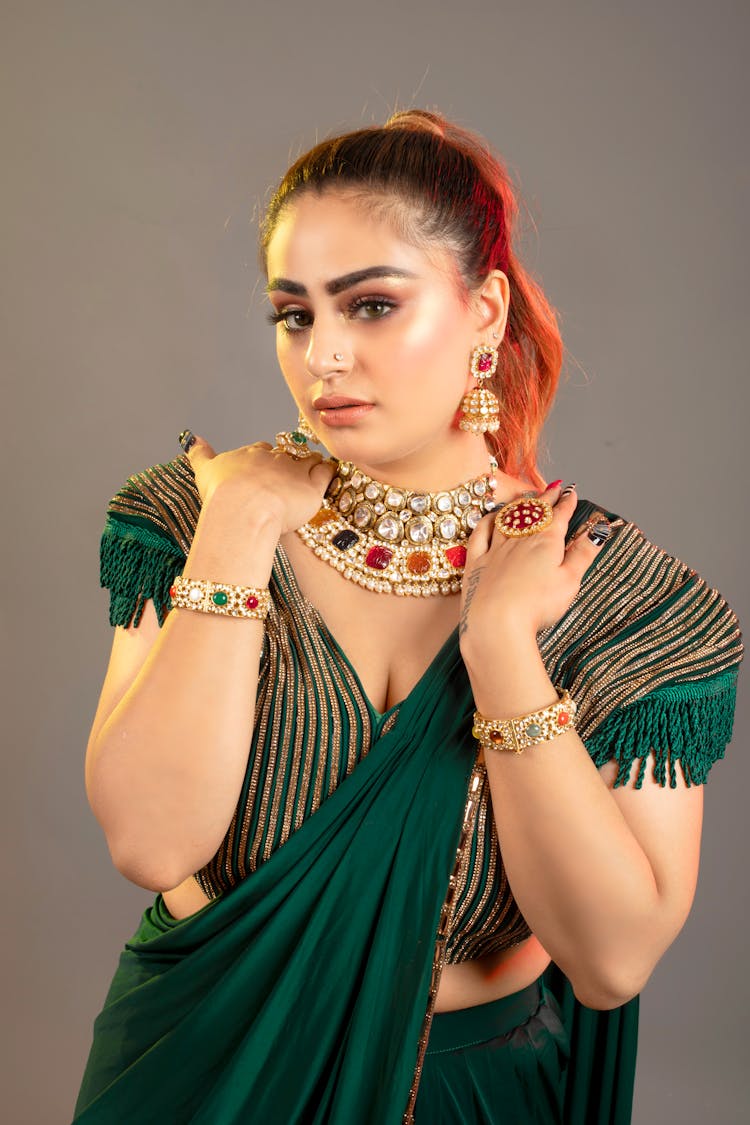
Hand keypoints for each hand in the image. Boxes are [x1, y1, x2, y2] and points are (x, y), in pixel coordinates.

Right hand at [184, 434, 335, 534]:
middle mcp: (275, 458)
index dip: (266, 460)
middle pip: (287, 455)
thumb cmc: (222, 495)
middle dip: (290, 464)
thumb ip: (199, 453)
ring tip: (313, 475)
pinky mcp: (313, 486)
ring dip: (312, 465)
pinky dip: (329, 473)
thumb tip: (190, 438)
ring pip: (309, 461)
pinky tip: (329, 477)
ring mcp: (296, 471)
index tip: (266, 470)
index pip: (263, 450)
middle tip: (289, 480)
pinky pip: (326, 473)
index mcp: (251, 454)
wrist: (242, 508)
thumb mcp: (204, 470)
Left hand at [458, 483, 609, 657]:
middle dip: (546, 499)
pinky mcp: (476, 562)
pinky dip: (488, 520)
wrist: (497, 622)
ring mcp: (495, 549)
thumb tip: (599, 531)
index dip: (567, 502)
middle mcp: (520, 539)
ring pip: (508, 518)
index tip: (572, 492)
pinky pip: (481, 532)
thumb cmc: (537, 605)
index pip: (559, 515)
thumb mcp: (570, 580)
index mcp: (546, 542)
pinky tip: (491, 517)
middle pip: (534, 512)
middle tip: (554, 488)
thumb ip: (583, 554)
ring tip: (526, 498)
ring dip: (519, 506)